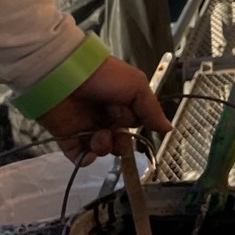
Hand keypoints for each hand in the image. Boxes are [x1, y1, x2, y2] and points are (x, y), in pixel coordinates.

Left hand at [35, 55, 171, 160]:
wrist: (66, 74)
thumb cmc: (105, 76)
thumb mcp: (137, 87)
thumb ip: (151, 111)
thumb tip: (168, 129)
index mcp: (123, 104)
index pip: (135, 124)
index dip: (135, 125)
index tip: (129, 117)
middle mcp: (105, 117)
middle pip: (120, 141)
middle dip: (121, 143)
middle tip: (114, 133)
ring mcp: (86, 127)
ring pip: (102, 149)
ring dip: (104, 147)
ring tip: (98, 136)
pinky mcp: (67, 137)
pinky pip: (79, 156)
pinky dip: (85, 159)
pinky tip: (88, 153)